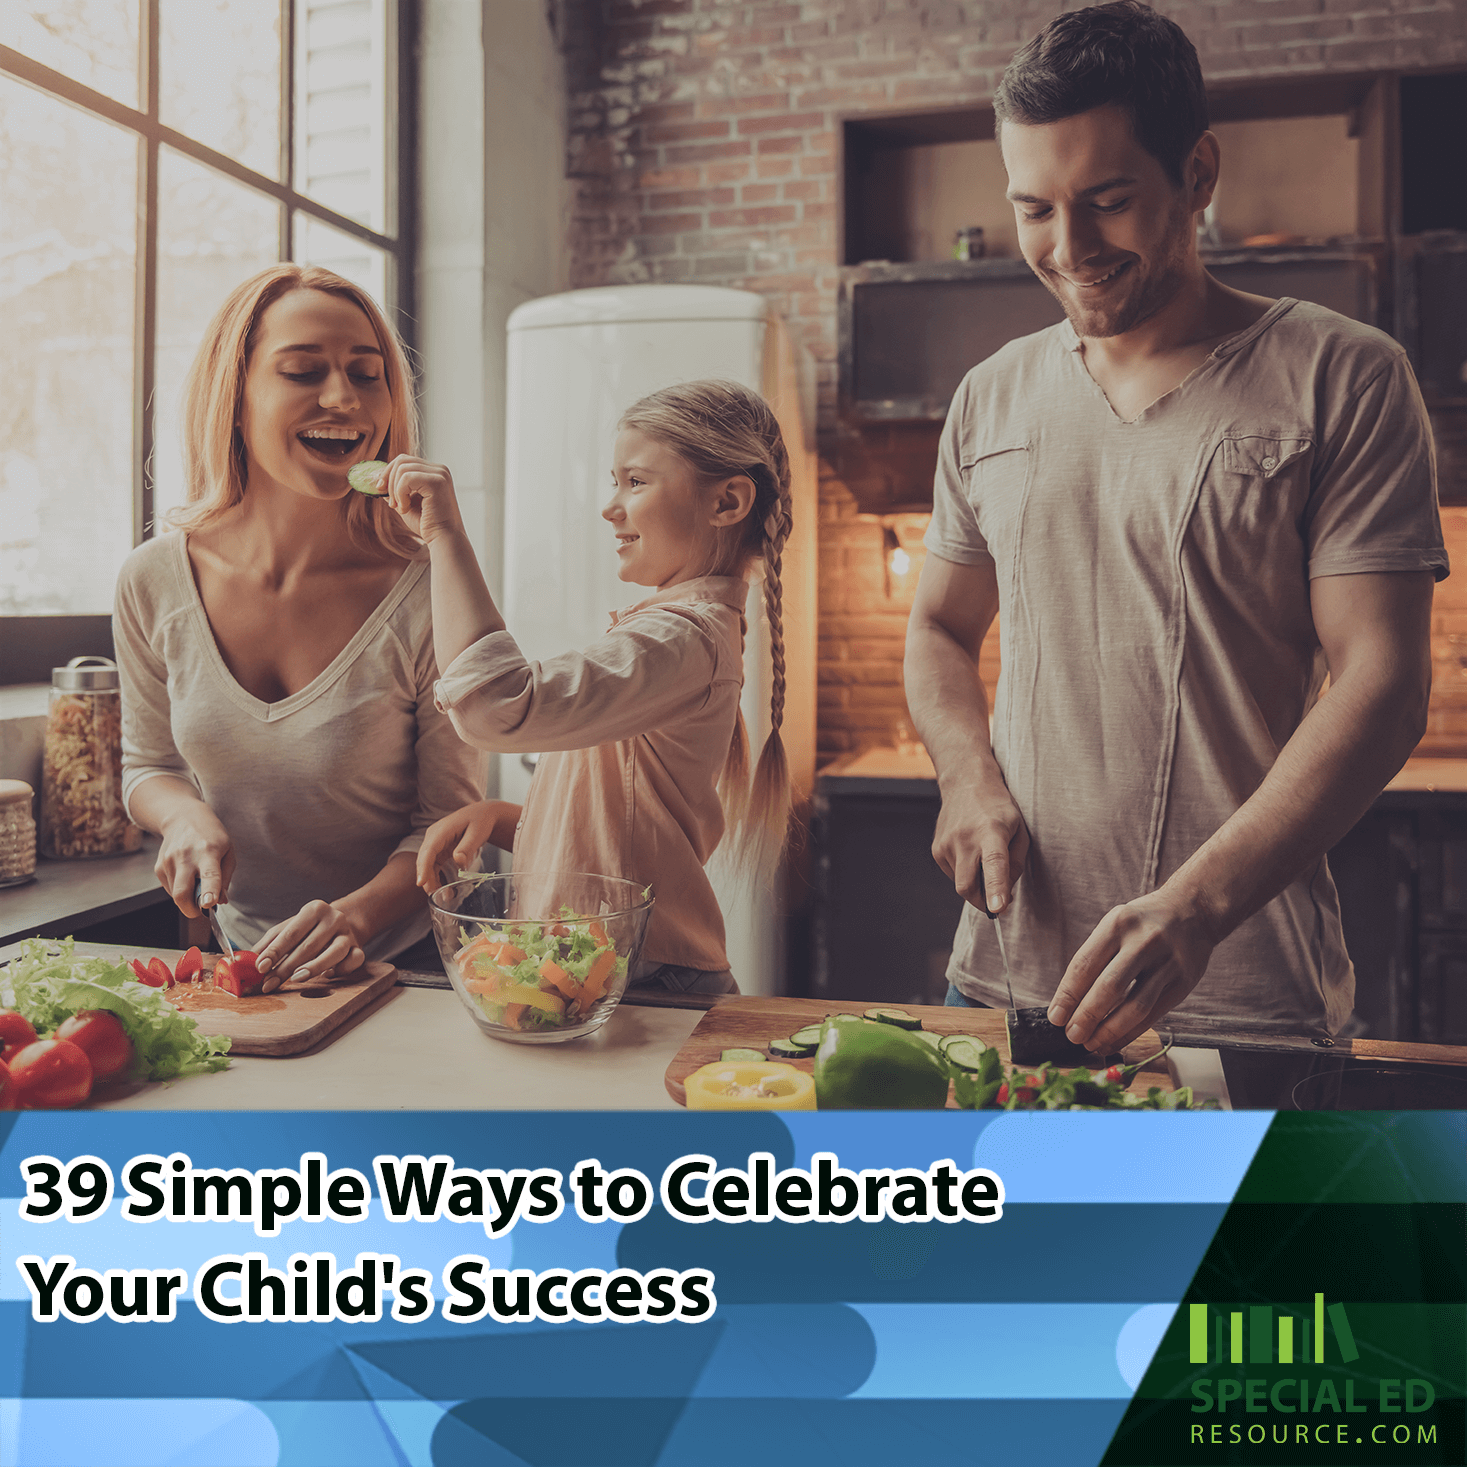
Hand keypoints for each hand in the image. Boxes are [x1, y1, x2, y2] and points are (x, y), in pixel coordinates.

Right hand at [156, 805, 233, 917]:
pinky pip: (169, 889)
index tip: (208, 904)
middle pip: (182, 893)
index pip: (209, 875)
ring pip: (175, 895)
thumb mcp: (228, 852)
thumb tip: (221, 901)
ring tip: (196, 882)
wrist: (183, 817)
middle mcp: (186, 856)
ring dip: (187, 898)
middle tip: (201, 909)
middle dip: (191, 909)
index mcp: (209, 852)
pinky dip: (180, 889)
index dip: (209, 892)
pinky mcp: (159, 867)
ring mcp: (169, 861)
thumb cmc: (211, 836)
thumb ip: (225, 878)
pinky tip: (186, 875)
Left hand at [254, 900, 365, 990]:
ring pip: (334, 952)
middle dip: (286, 967)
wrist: (343, 922)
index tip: (261, 966)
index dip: (275, 951)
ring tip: (296, 978)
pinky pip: (353, 961)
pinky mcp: (359, 948)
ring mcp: (348, 934)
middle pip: (309, 946)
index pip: (292, 932)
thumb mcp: (288, 929)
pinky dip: (341, 970)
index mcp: (314, 909)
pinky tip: (327, 976)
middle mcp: (334, 918)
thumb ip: (269, 944)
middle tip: (269, 983)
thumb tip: (246, 960)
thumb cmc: (309, 929)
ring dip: (314, 967)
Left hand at [382, 454, 464, 545]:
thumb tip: (377, 481)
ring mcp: (440, 474)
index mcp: (434, 472)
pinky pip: (406, 478)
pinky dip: (400, 494)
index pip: (405, 460)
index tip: (380, 488)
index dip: (388, 472)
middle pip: (402, 460)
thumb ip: (394, 490)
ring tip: (401, 508)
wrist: (443, 539)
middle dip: (389, 480)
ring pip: (402, 468)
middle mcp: (439, 469)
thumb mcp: (405, 503)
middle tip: (391, 503)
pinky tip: (406, 508)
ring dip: (395, 490)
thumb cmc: (427, 524)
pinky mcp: (437, 481)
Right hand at [416, 801, 505, 890]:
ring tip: (442, 895)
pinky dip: (436, 877)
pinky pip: (433, 865)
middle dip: (426, 878)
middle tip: (434, 895)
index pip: (428, 851)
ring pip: (427, 864)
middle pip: (424, 859)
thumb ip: (467, 847)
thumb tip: (458, 861)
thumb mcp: (477, 833)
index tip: (421, 883)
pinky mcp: (439, 849)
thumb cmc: (481, 820)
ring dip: (431, 880)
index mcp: (441, 830)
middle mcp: (433, 836)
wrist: (483, 814)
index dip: (423, 867)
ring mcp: (435, 843)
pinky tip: (442, 888)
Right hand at [932, 780, 1029, 914]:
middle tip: (997, 900)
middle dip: (982, 902)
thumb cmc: (998, 808)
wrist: (966, 783)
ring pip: (961, 883)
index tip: (997, 909)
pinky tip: (970, 852)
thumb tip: (1004, 893)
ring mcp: (947, 844)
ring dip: (975, 881)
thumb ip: (1016, 863)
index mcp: (991, 832)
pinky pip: (953, 874)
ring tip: (982, 855)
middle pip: (968, 886)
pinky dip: (965, 872)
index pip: (993, 864)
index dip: (995, 888)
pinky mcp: (937, 849)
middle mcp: (965, 838)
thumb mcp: (1020, 830)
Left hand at [1047, 888, 1217, 1052]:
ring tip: (1092, 1043)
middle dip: (1086, 1017)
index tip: (1056, 1017)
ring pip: (1135, 1007)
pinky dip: (1131, 1032)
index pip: (1085, 964)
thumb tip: (1069, 1002)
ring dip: (1109, 1031)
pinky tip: (1115, 1040)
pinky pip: (1153, 1015)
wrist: (1193, 910)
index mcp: (1118, 924)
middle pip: (1109, 987)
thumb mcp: (1115, 925)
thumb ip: (1096, 957)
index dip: (1067, 995)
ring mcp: (1167, 963)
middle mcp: (1143, 942)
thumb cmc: (1143, 923)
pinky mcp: (1184, 982)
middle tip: (1072, 1035)